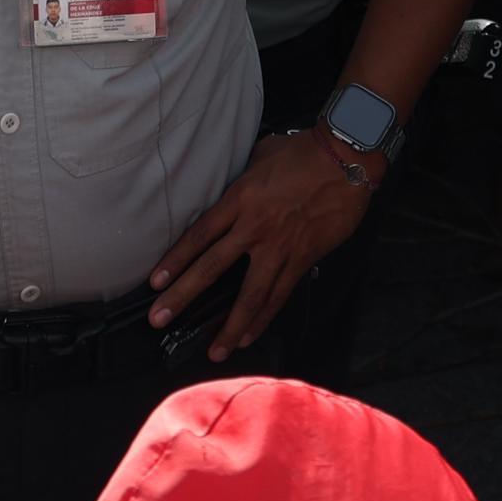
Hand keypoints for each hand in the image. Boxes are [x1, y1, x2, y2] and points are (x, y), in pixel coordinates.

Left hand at [147, 126, 375, 360]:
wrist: (345, 157)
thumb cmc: (303, 150)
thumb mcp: (261, 155)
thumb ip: (243, 178)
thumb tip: (235, 187)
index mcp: (239, 200)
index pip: (199, 236)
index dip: (175, 260)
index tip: (156, 282)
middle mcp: (254, 227)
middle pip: (211, 268)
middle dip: (183, 296)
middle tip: (160, 319)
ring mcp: (279, 247)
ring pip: (248, 294)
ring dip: (229, 325)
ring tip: (214, 349)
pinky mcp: (303, 258)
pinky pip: (279, 295)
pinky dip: (263, 318)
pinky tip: (249, 335)